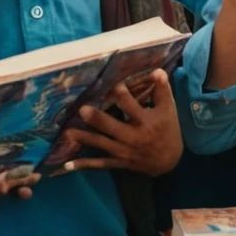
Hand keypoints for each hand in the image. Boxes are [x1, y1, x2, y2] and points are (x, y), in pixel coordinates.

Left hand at [55, 69, 182, 176]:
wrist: (169, 160)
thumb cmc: (168, 129)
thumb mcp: (168, 109)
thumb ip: (162, 89)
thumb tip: (156, 70)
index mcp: (145, 121)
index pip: (132, 107)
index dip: (123, 96)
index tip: (114, 85)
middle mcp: (132, 136)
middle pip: (112, 127)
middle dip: (97, 119)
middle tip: (82, 110)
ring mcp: (123, 151)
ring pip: (101, 144)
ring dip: (84, 138)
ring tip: (67, 132)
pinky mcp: (118, 162)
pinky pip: (99, 164)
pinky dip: (84, 165)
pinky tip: (67, 165)